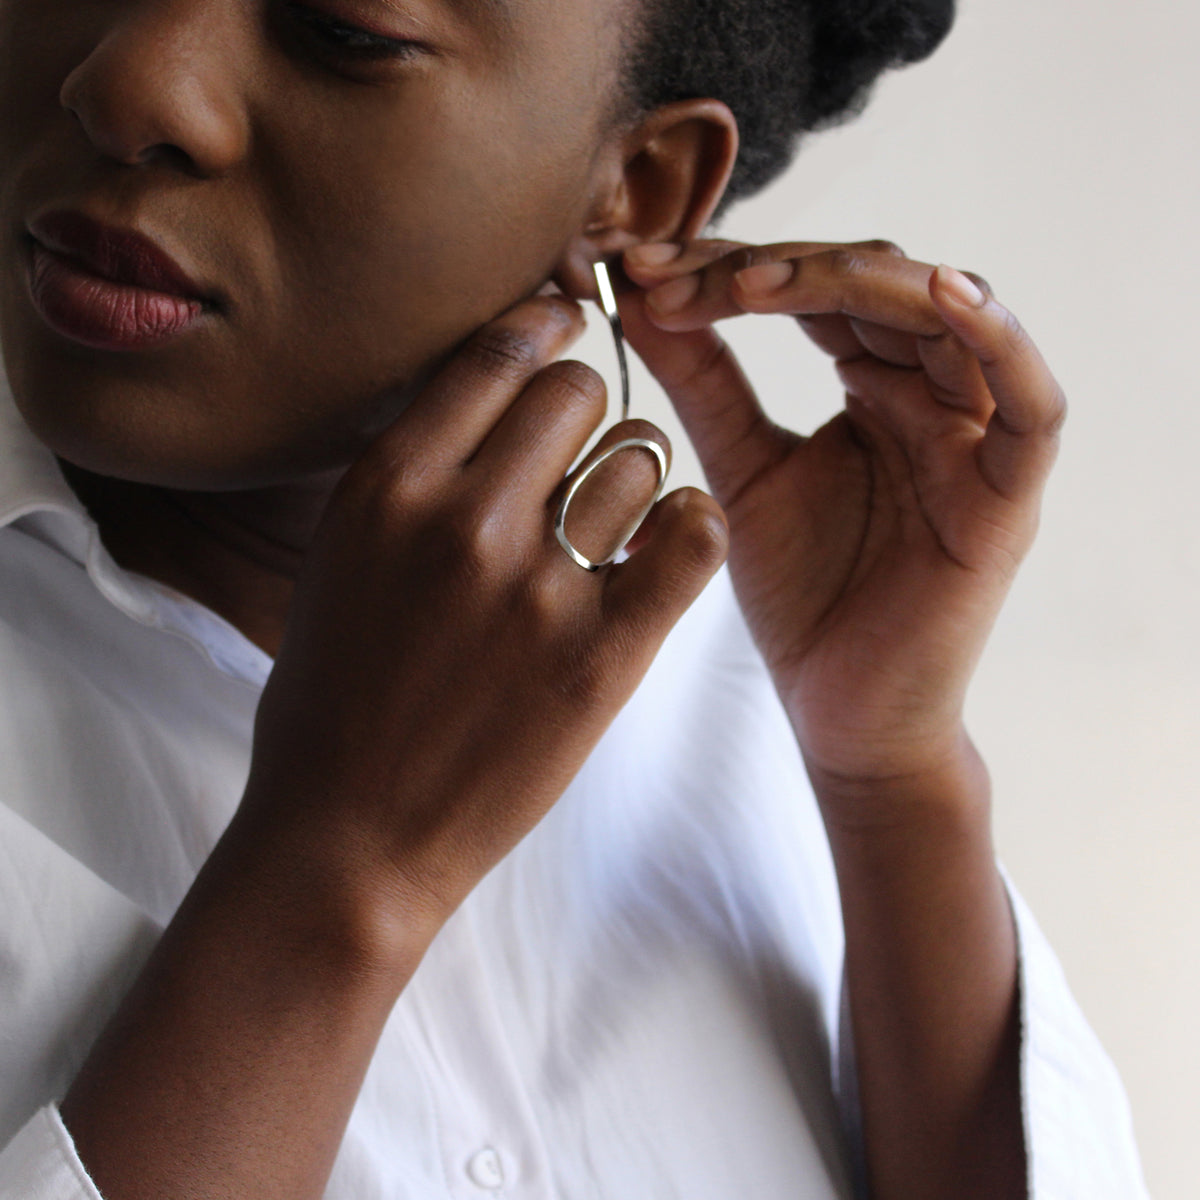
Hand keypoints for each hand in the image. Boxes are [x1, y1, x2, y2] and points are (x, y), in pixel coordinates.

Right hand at [243, 293, 727, 936]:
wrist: (349, 837)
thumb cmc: (334, 701)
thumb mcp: (339, 559)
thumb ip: (411, 473)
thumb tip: (490, 394)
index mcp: (388, 486)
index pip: (498, 354)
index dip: (544, 329)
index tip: (565, 327)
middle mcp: (464, 520)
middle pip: (578, 390)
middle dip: (587, 408)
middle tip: (581, 451)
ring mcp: (539, 588)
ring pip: (641, 458)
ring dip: (635, 477)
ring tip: (611, 524)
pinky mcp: (604, 656)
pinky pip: (693, 538)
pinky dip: (691, 528)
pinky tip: (671, 542)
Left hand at [621, 239, 1065, 805]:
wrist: (839, 712)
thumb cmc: (801, 596)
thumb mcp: (738, 472)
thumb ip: (702, 385)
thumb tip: (635, 295)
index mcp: (873, 388)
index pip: (815, 292)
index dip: (730, 269)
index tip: (638, 272)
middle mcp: (931, 399)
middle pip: (874, 288)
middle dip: (773, 270)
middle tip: (674, 280)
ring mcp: (976, 443)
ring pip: (946, 323)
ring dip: (856, 285)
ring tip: (757, 284)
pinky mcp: (1008, 499)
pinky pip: (1032, 408)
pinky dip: (1000, 343)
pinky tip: (944, 294)